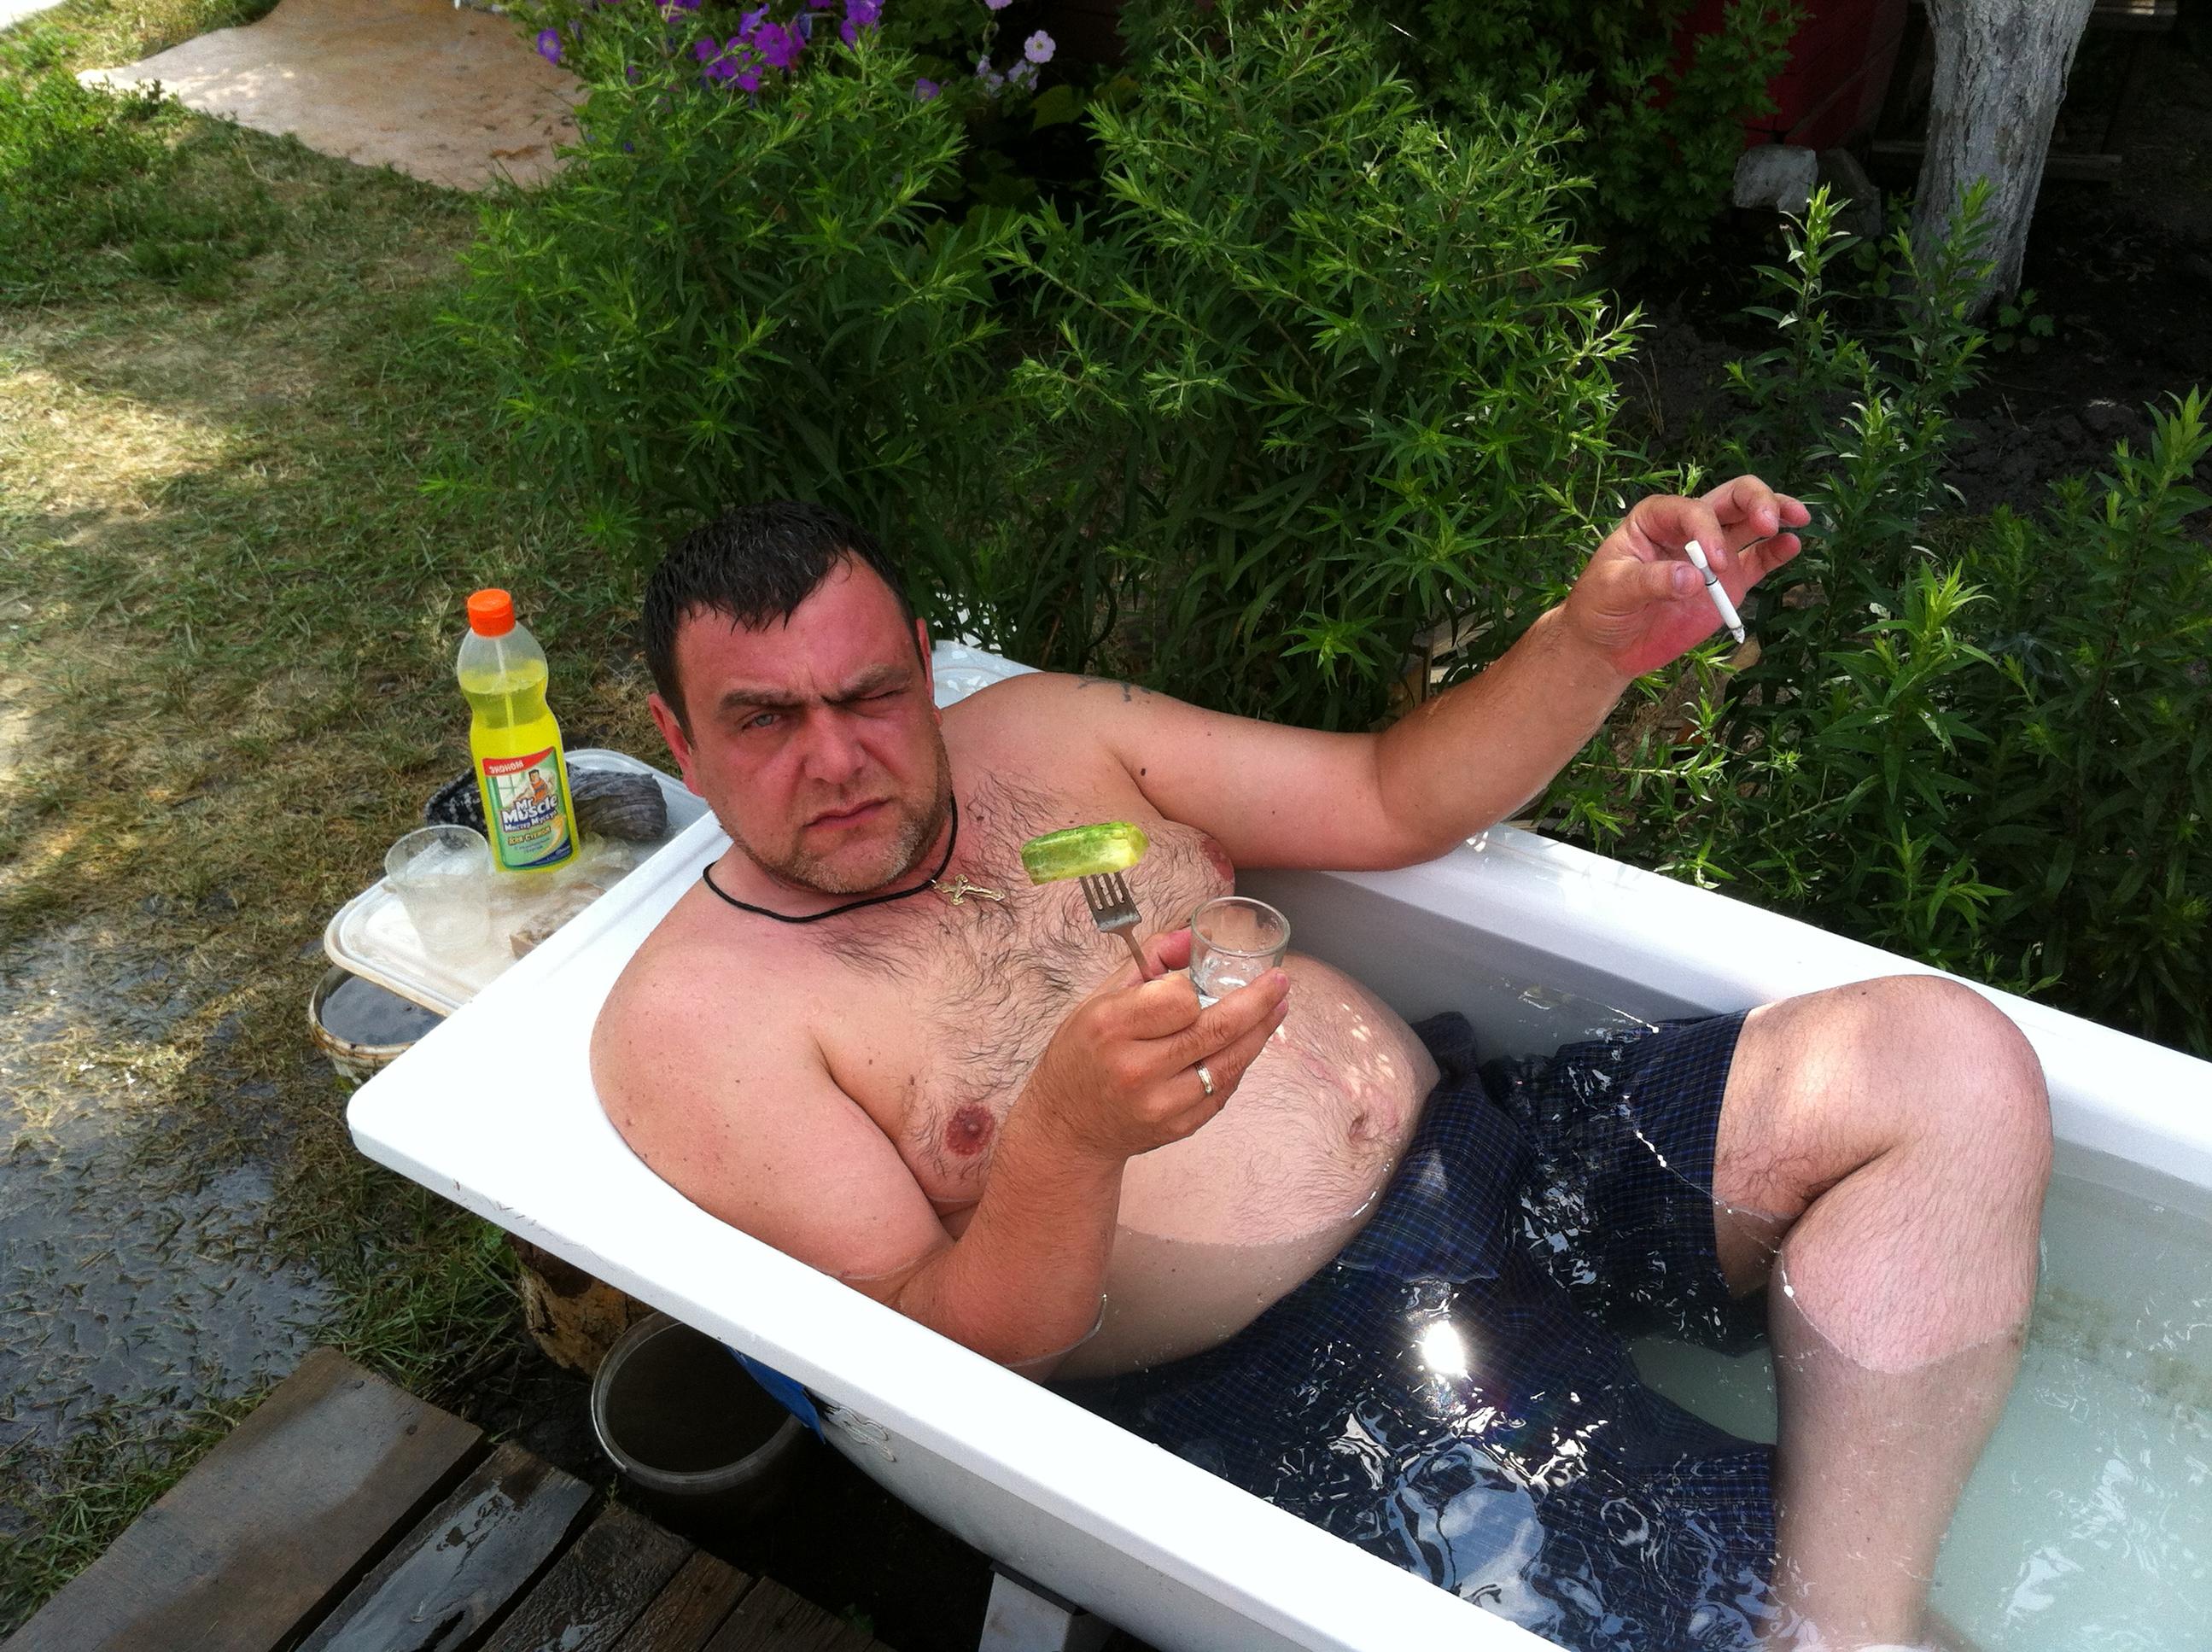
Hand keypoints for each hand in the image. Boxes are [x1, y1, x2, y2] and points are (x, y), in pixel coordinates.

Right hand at [1022, 927, 1291, 1163]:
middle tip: (1280, 982)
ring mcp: (1161, 1104)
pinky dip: (1239, 1063)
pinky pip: (1223, 1090)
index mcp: (1112, 1027)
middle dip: (1258, 1002)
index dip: (1193, 987)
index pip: (1178, 998)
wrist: (1067, 1127)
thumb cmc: (1082, 1054)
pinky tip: (1249, 1043)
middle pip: (1215, 1030)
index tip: (1191, 983)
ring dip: (1261, 1032)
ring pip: (1229, 1063)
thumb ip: (1147, 962)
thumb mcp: (1099, 999)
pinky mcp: (1179, 1127)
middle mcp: (1136, 1068)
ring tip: (1278, 1007)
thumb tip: (1192, 934)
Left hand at [1562, 476, 1810, 679]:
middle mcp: (1689, 528)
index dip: (1708, 531)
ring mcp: (1713, 554)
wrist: (1606, 645)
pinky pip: (1759, 560)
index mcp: (1655, 519)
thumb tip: (1694, 579)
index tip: (1714, 566)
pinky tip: (1793, 545)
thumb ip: (1651, 582)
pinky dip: (1777, 551)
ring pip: (1750, 522)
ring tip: (1797, 519)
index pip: (1692, 511)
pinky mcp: (1729, 582)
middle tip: (1770, 521)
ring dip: (1776, 514)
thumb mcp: (1613, 591)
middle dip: (1756, 501)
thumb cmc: (1599, 607)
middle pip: (1731, 497)